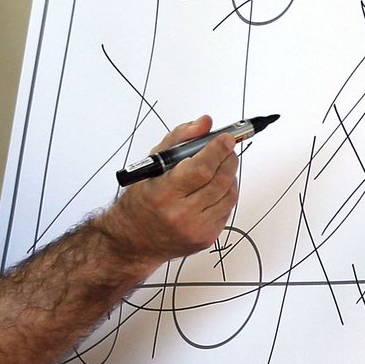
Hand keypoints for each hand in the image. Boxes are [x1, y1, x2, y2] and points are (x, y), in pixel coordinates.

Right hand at [98, 115, 238, 265]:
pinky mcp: (207, 238)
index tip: (226, 138)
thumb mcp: (152, 164)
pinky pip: (228, 209)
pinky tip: (214, 188)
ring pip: (229, 194)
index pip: (200, 169)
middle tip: (227, 147)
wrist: (134, 240)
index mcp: (163, 193)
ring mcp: (196, 229)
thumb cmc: (141, 200)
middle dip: (228, 158)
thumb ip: (179, 139)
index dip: (217, 150)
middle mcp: (180, 214)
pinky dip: (226, 194)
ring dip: (230, 175)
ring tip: (220, 166)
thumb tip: (204, 123)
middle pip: (219, 181)